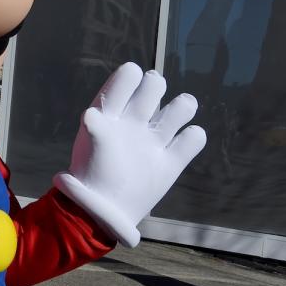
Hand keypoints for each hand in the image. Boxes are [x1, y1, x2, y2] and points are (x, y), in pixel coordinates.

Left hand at [54, 63, 205, 246]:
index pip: (126, 80)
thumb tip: (91, 115)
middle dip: (156, 85)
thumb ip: (96, 129)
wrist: (104, 211)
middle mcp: (135, 121)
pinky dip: (194, 136)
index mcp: (112, 113)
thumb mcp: (91, 148)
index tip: (132, 76)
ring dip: (183, 106)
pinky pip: (193, 140)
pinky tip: (185, 140)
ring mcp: (154, 140)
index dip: (131, 75)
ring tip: (176, 115)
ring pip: (180, 108)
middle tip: (149, 103)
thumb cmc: (92, 174)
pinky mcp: (170, 163)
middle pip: (155, 86)